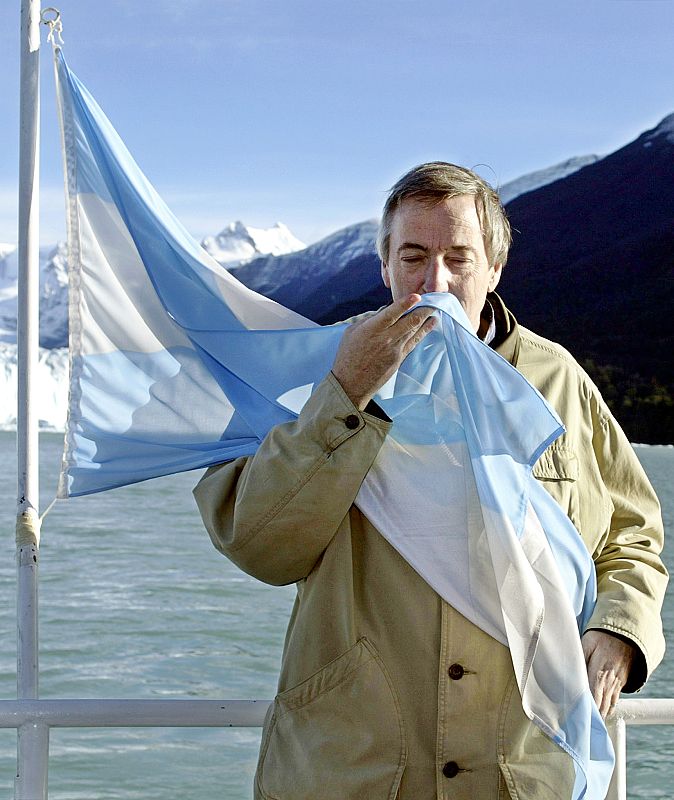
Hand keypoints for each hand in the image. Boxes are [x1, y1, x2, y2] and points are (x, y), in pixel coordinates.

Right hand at [331, 294, 435, 409]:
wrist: (351, 384)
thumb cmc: (347, 356)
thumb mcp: (352, 332)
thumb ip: (370, 320)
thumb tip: (385, 310)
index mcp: (371, 330)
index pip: (391, 314)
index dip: (405, 304)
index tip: (417, 296)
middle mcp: (386, 339)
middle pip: (410, 321)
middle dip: (424, 309)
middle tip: (434, 299)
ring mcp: (394, 350)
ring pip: (415, 330)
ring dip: (426, 318)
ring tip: (435, 309)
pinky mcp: (399, 359)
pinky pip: (414, 342)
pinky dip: (423, 331)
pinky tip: (430, 324)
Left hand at [581, 629, 634, 718]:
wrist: (626, 634)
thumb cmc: (602, 637)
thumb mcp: (587, 642)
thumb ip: (579, 656)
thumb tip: (570, 670)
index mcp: (599, 671)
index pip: (591, 693)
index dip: (585, 706)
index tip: (576, 715)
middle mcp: (610, 681)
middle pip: (600, 703)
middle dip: (592, 716)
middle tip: (581, 727)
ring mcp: (617, 683)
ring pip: (608, 704)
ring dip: (600, 715)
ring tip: (589, 726)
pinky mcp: (621, 683)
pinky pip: (614, 700)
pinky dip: (608, 708)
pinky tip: (601, 714)